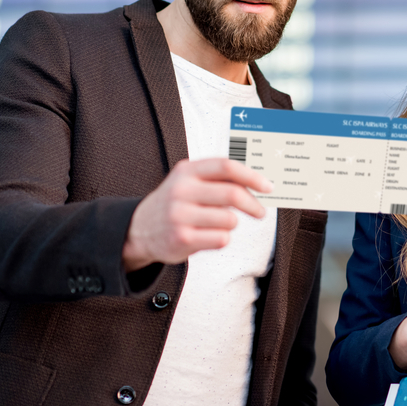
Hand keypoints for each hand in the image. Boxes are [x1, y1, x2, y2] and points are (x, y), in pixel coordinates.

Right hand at [123, 158, 272, 270]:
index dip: (251, 176)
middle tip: (259, 211)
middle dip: (253, 204)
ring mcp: (180, 215)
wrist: (138, 229)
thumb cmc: (173, 203)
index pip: (226, 166)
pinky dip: (222, 238)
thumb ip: (217, 178)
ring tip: (219, 224)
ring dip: (232, 223)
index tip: (267, 186)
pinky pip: (221, 238)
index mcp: (186, 171)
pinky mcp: (182, 238)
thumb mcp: (188, 180)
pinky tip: (208, 235)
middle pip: (232, 194)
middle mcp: (181, 190)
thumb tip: (256, 181)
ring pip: (230, 219)